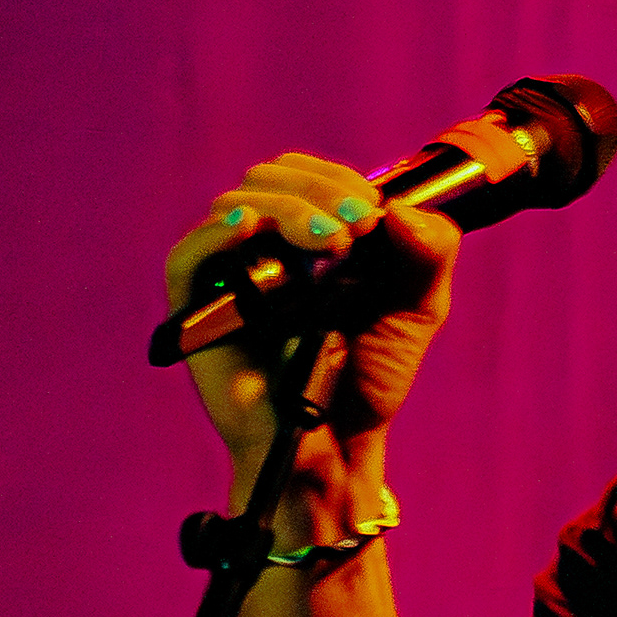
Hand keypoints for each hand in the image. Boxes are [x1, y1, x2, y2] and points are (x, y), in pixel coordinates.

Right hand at [163, 152, 459, 498]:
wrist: (340, 441)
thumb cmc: (371, 376)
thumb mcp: (417, 310)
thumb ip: (428, 255)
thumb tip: (404, 207)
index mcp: (306, 232)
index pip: (306, 175)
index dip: (338, 180)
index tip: (373, 212)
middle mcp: (263, 244)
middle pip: (269, 179)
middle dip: (318, 192)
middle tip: (357, 225)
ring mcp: (227, 274)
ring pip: (235, 207)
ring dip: (286, 210)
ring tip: (332, 242)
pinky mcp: (197, 312)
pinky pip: (187, 258)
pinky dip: (214, 234)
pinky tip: (249, 228)